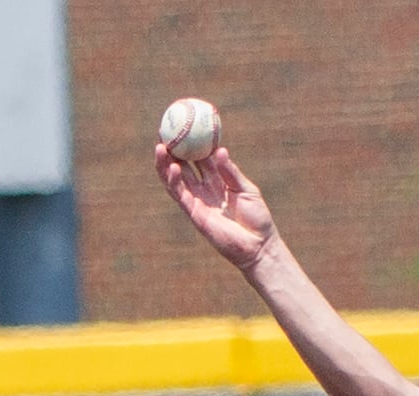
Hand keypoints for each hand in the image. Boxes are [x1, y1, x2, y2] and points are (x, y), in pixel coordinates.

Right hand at [155, 144, 277, 270]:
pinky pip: (180, 194)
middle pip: (183, 166)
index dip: (192, 144)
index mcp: (218, 181)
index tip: (186, 127)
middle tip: (164, 132)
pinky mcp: (195, 213)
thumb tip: (220, 150)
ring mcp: (198, 200)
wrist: (258, 245)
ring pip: (175, 179)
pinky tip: (172, 167)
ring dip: (165, 163)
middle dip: (172, 150)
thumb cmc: (257, 218)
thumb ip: (231, 172)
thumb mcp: (247, 190)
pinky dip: (174, 181)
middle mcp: (205, 189)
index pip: (200, 158)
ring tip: (160, 147)